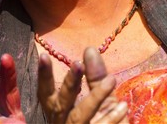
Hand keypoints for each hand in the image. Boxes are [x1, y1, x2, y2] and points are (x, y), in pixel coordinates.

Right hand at [0, 49, 127, 123]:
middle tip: (78, 63)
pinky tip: (123, 107)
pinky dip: (111, 118)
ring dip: (95, 97)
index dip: (43, 76)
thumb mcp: (102, 101)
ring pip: (79, 118)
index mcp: (60, 114)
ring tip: (112, 80)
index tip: (43, 56)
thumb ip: (95, 78)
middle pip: (59, 104)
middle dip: (68, 84)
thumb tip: (89, 49)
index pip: (46, 93)